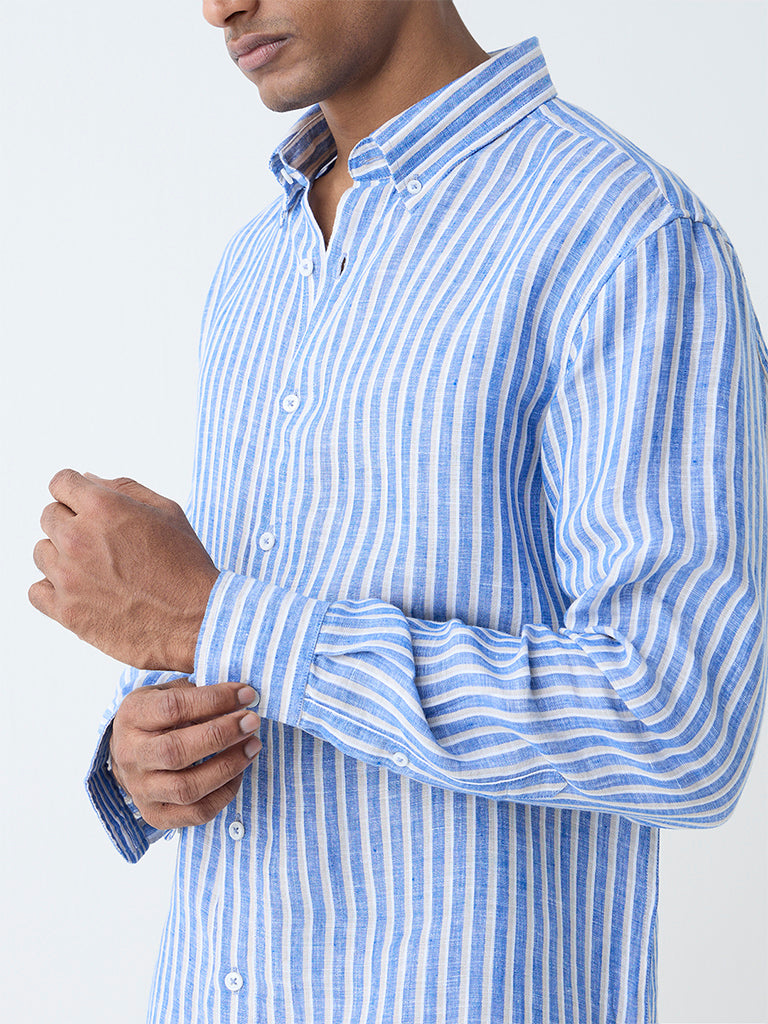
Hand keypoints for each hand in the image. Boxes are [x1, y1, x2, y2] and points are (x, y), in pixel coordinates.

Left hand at [29, 469, 219, 671]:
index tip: (83, 505)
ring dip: (62, 557)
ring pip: (41, 552)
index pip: (60, 482)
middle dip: (71, 523)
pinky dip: (53, 590)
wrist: (196, 620)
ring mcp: (68, 576)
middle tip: (102, 544)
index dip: (74, 492)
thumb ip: (124, 489)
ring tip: (96, 570)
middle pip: (49, 516)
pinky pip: (36, 591)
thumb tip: (89, 480)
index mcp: (103, 508)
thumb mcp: (167, 512)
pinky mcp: (66, 611)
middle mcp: (79, 538)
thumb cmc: (186, 566)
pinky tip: (81, 591)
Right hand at [109, 678, 261, 828]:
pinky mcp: (156, 815)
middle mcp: (132, 755)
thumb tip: (239, 692)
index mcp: (133, 716)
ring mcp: (141, 789)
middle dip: (221, 735)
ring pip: (186, 788)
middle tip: (252, 721)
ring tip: (253, 745)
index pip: (172, 707)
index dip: (214, 699)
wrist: (129, 754)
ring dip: (228, 766)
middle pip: (175, 751)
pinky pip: (196, 813)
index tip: (246, 694)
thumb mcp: (166, 691)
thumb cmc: (156, 717)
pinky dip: (224, 794)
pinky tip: (239, 773)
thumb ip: (195, 688)